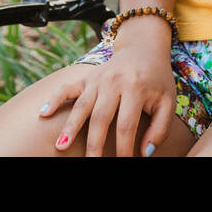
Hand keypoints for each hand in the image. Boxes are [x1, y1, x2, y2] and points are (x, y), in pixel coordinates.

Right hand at [39, 31, 176, 156]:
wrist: (144, 48)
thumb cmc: (157, 79)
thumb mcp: (167, 101)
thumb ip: (160, 128)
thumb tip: (145, 153)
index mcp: (136, 88)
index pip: (126, 125)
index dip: (123, 148)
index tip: (122, 162)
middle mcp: (114, 82)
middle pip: (100, 118)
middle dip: (94, 145)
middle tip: (91, 164)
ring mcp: (98, 78)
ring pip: (81, 106)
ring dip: (70, 128)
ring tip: (61, 147)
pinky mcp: (87, 77)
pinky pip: (68, 88)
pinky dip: (54, 99)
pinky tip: (43, 113)